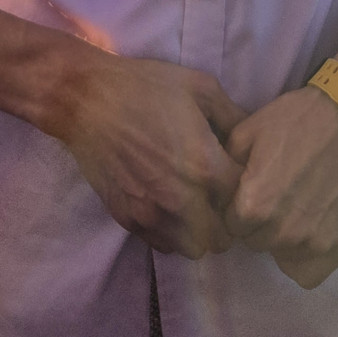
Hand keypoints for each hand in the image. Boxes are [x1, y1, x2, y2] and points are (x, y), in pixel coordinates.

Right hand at [62, 54, 245, 258]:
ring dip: (199, 232)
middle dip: (226, 221)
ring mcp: (152, 213)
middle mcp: (182, 198)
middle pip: (223, 238)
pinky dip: (171, 233)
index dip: (244, 191)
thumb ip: (233, 116)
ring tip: (194, 207)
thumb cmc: (146, 88)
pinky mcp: (128, 219)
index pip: (244, 202)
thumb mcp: (200, 87)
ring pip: (193, 249)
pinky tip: (167, 207)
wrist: (86, 99)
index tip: (235, 179)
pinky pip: (162, 244)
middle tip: (218, 199)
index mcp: (205, 165)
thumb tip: (251, 137)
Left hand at [224, 88, 337, 288]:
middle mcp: (281, 232)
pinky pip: (308, 274)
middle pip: (255, 242)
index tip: (251, 191)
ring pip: (280, 255)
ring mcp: (313, 244)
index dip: (238, 206)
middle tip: (276, 196)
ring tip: (296, 209)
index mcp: (253, 206)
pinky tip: (308, 234)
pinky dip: (305, 260)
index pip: (230, 225)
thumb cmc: (295, 120)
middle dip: (259, 223)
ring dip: (282, 238)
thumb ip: (223, 167)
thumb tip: (214, 191)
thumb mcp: (246, 132)